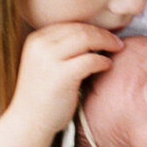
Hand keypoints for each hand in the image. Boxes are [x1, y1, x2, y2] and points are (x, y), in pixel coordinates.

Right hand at [10, 24, 121, 138]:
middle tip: (118, 41)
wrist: (28, 122)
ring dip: (106, 42)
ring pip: (86, 39)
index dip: (92, 27)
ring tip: (117, 49)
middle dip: (103, 33)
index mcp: (36, 39)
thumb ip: (62, 49)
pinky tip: (107, 65)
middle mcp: (40, 45)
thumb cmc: (42, 95)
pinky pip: (90, 60)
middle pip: (80, 29)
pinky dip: (103, 61)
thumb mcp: (45, 64)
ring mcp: (49, 60)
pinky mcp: (61, 76)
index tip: (106, 34)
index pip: (70, 24)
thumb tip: (93, 36)